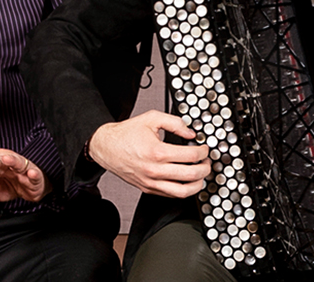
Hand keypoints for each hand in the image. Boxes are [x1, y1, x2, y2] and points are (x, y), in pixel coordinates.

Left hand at [0, 149, 47, 211]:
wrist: (31, 189)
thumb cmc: (12, 185)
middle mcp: (7, 162)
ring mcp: (22, 167)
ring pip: (17, 161)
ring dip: (12, 160)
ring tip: (6, 159)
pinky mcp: (35, 174)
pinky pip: (34, 173)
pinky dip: (33, 173)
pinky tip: (31, 173)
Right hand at [89, 110, 209, 197]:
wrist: (106, 147)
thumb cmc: (126, 134)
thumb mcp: (151, 118)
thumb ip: (174, 123)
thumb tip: (190, 132)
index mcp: (157, 152)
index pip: (191, 156)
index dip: (203, 152)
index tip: (204, 149)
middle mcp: (154, 170)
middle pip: (191, 175)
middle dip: (205, 168)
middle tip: (207, 162)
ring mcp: (151, 182)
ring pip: (182, 192)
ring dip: (197, 184)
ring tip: (201, 175)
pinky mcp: (147, 189)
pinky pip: (170, 195)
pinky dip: (182, 190)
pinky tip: (186, 182)